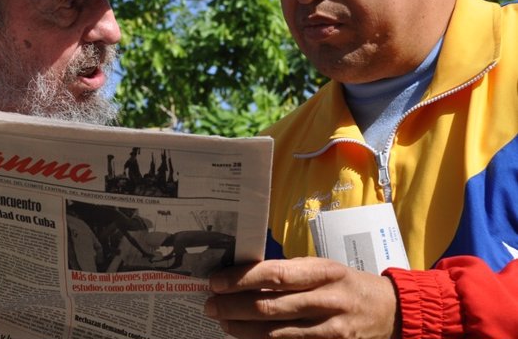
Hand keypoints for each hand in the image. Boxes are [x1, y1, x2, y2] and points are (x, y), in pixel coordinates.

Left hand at [204, 257, 399, 338]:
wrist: (390, 312)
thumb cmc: (347, 285)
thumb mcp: (323, 269)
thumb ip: (290, 273)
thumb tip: (244, 275)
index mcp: (323, 272)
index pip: (275, 274)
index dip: (241, 279)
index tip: (216, 281)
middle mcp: (327, 300)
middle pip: (270, 307)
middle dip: (233, 307)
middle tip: (210, 305)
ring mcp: (330, 331)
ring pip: (275, 334)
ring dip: (243, 330)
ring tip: (223, 322)